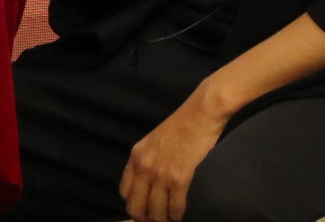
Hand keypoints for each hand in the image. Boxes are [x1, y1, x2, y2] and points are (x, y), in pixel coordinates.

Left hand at [119, 95, 230, 221]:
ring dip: (162, 221)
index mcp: (136, 156)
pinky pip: (175, 208)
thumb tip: (148, 182)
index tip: (144, 211)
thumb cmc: (181, 126)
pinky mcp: (179, 178)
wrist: (200, 114)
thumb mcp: (153, 141)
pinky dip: (177, 216)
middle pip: (135, 207)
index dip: (134, 205)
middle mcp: (143, 166)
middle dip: (145, 219)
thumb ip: (147, 160)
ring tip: (169, 220)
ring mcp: (160, 173)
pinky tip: (180, 216)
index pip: (124, 192)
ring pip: (155, 212)